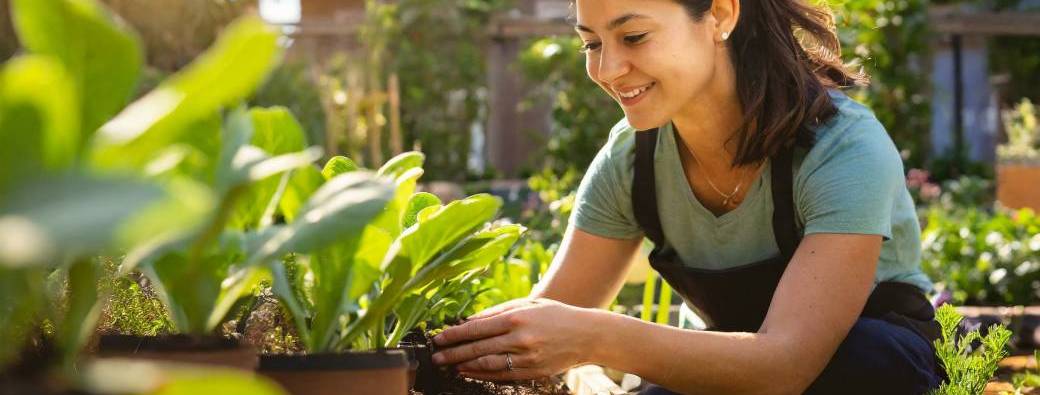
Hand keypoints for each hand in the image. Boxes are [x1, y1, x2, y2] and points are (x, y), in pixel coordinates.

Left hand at [431, 298, 598, 380]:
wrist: (586, 335)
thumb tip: (470, 321)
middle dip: (453, 352)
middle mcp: (520, 338)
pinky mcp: (532, 371)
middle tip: (436, 357)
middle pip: (478, 348)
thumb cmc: (555, 315)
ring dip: (465, 365)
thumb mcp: (528, 304)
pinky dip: (482, 374)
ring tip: (450, 365)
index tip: (439, 338)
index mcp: (517, 318)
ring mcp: (526, 358)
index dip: (455, 334)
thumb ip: (498, 311)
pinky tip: (469, 372)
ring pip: (488, 364)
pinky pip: (501, 375)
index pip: (477, 328)